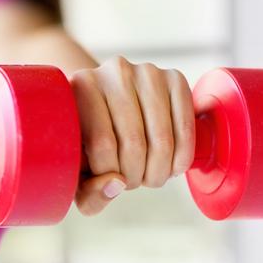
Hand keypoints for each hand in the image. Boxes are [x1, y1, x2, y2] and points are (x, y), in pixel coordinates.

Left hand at [68, 56, 195, 215]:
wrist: (110, 104)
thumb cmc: (88, 142)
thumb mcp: (78, 170)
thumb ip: (89, 191)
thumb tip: (117, 184)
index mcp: (80, 87)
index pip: (101, 143)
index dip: (110, 174)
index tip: (109, 180)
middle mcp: (113, 72)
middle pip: (133, 142)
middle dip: (136, 177)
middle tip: (132, 182)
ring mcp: (147, 72)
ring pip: (161, 138)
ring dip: (159, 171)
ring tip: (150, 176)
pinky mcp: (174, 78)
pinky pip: (185, 126)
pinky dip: (182, 157)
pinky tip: (172, 166)